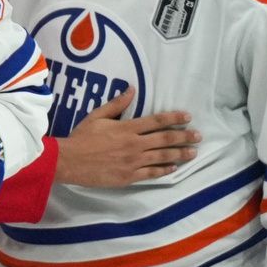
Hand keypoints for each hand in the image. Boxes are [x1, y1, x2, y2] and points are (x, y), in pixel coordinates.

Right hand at [56, 87, 198, 186]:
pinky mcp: (129, 176)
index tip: (187, 117)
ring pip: (162, 157)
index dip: (174, 118)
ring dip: (180, 154)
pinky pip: (151, 173)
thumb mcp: (97, 116)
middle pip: (165, 139)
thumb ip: (116, 104)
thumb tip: (132, 90)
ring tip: (193, 152)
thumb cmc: (81, 137)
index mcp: (127, 128)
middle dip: (184, 137)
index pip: (157, 121)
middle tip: (198, 136)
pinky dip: (164, 170)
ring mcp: (133, 162)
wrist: (69, 161)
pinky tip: (173, 168)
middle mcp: (134, 144)